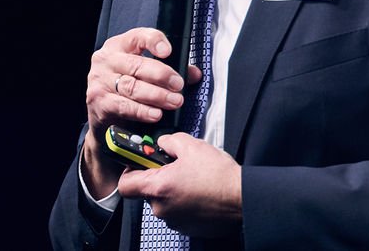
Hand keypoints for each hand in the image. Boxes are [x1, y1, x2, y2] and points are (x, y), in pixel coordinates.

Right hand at [81, 27, 201, 197]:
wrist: (101, 111)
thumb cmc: (125, 84)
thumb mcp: (143, 71)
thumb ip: (169, 69)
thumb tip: (194, 74)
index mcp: (119, 45)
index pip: (137, 36)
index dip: (154, 42)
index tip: (168, 51)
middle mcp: (106, 60)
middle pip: (136, 64)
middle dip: (161, 75)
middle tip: (178, 85)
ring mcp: (100, 81)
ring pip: (131, 87)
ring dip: (156, 95)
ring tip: (174, 101)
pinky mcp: (99, 101)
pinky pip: (124, 106)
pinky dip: (142, 111)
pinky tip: (156, 114)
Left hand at [118, 132, 241, 237]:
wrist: (242, 198)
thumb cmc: (218, 175)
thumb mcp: (191, 145)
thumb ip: (169, 141)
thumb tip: (162, 143)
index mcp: (158, 188)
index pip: (126, 184)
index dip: (130, 170)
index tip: (140, 162)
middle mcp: (162, 209)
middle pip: (148, 191)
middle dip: (159, 177)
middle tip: (176, 165)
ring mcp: (175, 221)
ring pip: (165, 200)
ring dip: (174, 189)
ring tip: (194, 178)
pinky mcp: (189, 227)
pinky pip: (179, 211)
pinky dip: (186, 201)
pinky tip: (201, 190)